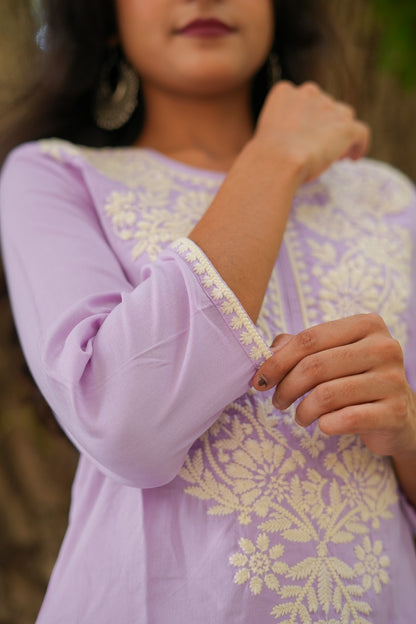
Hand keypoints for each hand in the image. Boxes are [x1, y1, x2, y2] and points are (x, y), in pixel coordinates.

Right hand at [253, 81, 370, 183]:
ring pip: (344, 116)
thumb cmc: (266, 156)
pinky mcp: (346, 126)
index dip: (308, 117)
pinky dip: (360, 145)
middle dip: (326, 124)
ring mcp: (329, 108)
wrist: (277, 161)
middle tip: (321, 148)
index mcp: (285, 92)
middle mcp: (308, 93)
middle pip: (326, 105)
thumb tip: (294, 145)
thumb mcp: (267, 134)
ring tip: (337, 155)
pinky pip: (361, 133)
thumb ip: (281, 130)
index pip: (303, 98)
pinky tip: (354, 158)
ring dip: (342, 133)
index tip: (307, 135)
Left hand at [253, 314, 415, 459]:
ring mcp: (393, 379)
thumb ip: (299, 346)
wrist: (397, 414)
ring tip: (300, 416)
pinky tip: (322, 425)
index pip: (309, 339)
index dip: (278, 361)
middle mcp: (384, 347)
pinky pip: (345, 419)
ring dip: (302, 410)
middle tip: (278, 402)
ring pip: (326, 394)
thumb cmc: (355, 379)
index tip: (260, 379)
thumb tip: (270, 351)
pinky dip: (324, 425)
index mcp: (366, 324)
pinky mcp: (395, 412)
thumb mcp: (330, 354)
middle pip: (315, 366)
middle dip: (286, 388)